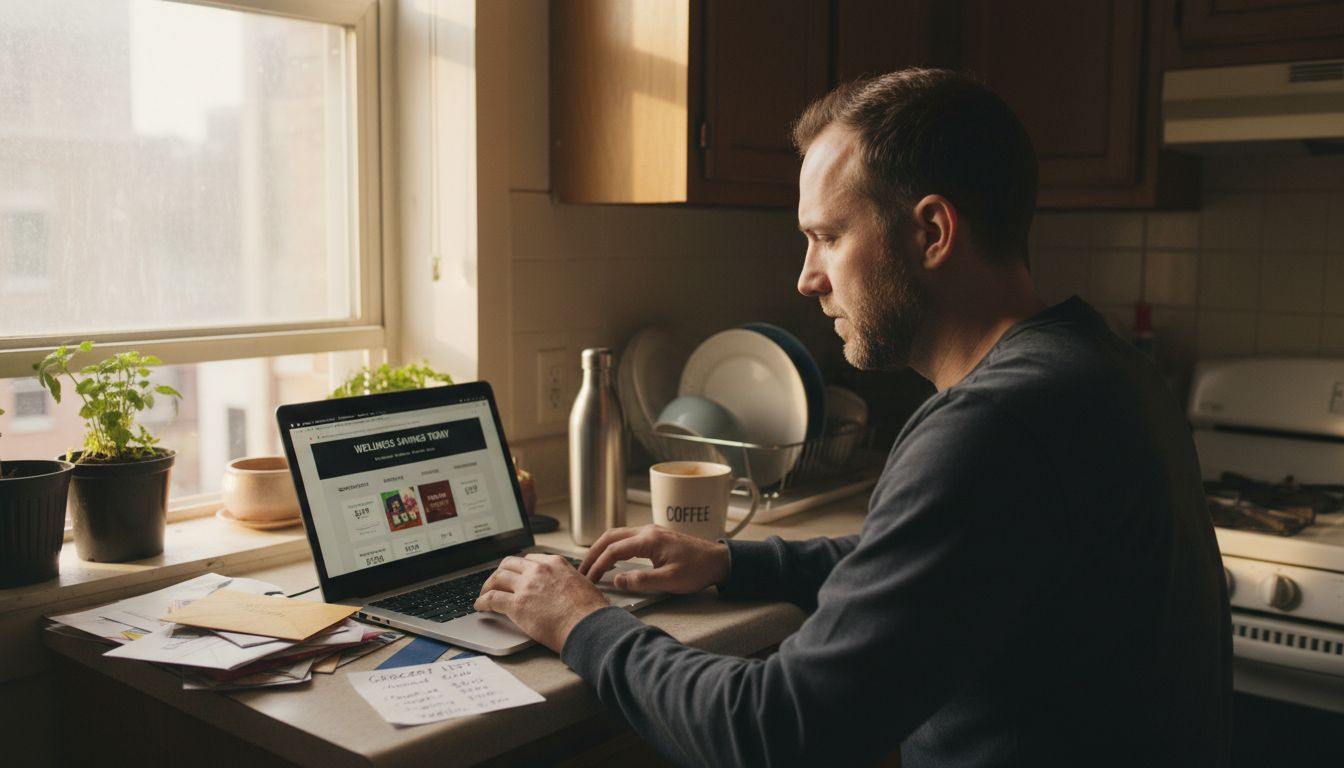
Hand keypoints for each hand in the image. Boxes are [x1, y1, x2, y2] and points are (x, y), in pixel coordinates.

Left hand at [474, 554, 610, 651]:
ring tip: (484, 593)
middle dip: (500, 572)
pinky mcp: (517, 605)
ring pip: (497, 578)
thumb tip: (568, 589)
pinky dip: (482, 602)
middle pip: (509, 564)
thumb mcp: (583, 585)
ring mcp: (526, 586)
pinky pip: (492, 599)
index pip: (530, 559)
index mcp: (555, 564)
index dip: (519, 568)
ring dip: (488, 586)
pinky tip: (479, 606)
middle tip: (496, 582)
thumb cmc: (590, 611)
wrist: (587, 625)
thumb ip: (569, 582)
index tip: (516, 574)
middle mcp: (538, 570)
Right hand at [579, 524, 729, 593]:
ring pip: (617, 534)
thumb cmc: (697, 570)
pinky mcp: (655, 536)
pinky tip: (611, 559)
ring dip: (602, 548)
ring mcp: (651, 531)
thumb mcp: (670, 581)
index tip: (589, 579)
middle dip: (593, 553)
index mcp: (649, 540)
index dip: (598, 565)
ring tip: (592, 565)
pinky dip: (613, 546)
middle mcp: (647, 531)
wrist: (718, 561)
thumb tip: (617, 580)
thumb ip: (641, 580)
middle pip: (610, 536)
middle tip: (583, 570)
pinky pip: (627, 537)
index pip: (614, 549)